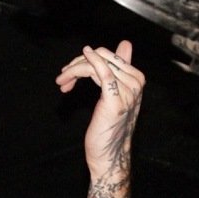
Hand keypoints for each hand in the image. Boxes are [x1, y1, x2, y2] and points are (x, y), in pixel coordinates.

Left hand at [56, 41, 144, 177]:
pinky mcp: (115, 99)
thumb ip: (118, 70)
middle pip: (103, 57)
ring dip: (74, 70)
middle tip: (62, 78)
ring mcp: (128, 90)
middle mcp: (136, 82)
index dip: (87, 60)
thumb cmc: (108, 129)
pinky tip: (72, 67)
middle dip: (78, 64)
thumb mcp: (114, 95)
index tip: (69, 74)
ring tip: (62, 82)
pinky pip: (101, 73)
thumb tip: (126, 43)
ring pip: (97, 64)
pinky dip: (87, 65)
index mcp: (136, 78)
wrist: (109, 155)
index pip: (109, 56)